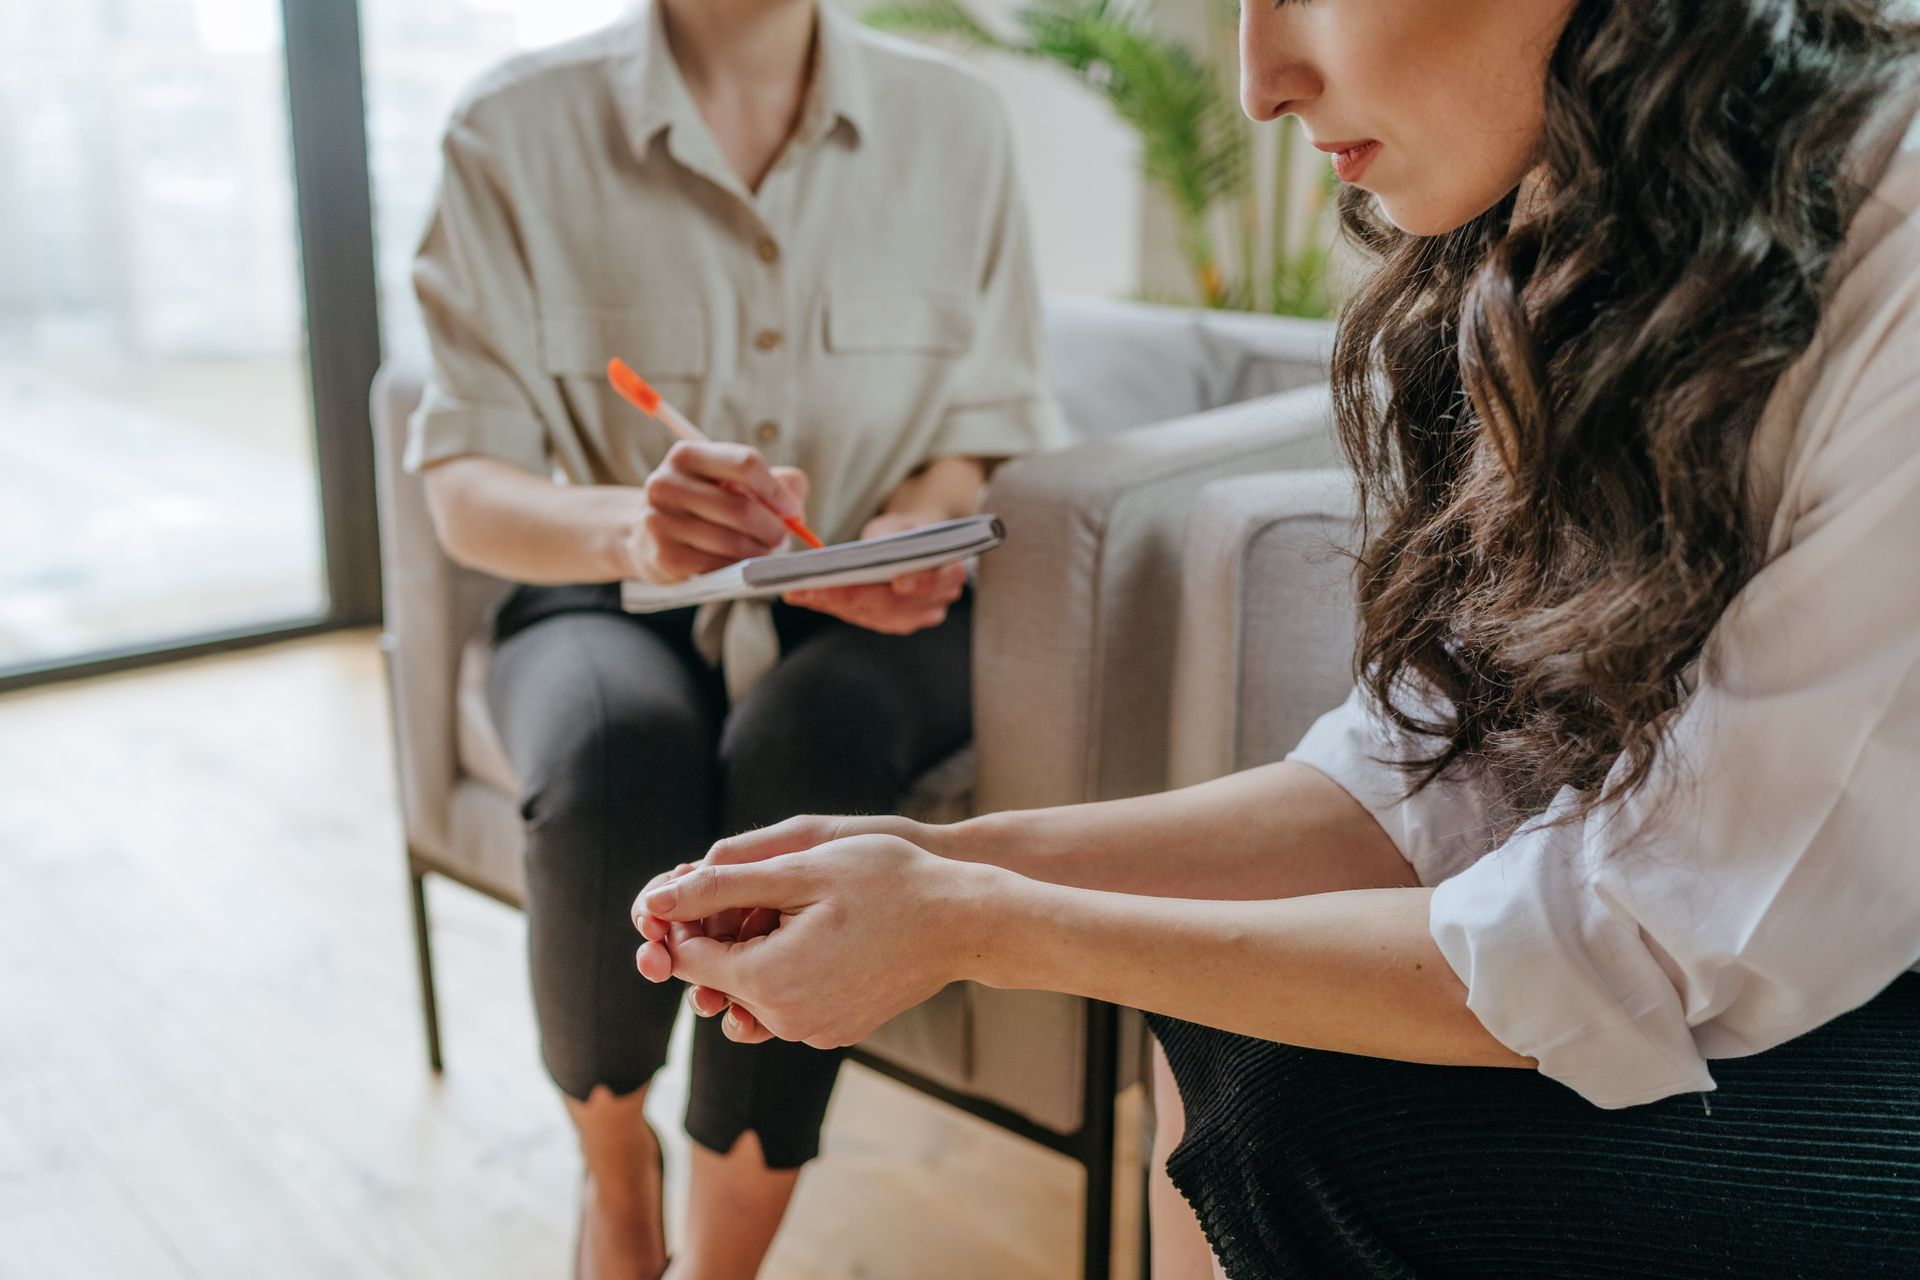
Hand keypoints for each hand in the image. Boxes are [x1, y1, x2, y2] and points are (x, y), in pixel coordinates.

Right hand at [626, 440, 807, 582]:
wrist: (646, 532)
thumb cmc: (705, 502)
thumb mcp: (734, 480)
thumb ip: (777, 483)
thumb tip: (795, 508)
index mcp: (687, 454)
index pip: (745, 464)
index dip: (776, 491)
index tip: (792, 511)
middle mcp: (667, 483)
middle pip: (741, 508)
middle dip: (772, 528)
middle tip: (781, 538)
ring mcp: (660, 520)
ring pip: (732, 542)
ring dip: (759, 552)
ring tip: (763, 550)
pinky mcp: (663, 555)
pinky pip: (717, 566)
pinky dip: (738, 568)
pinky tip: (740, 564)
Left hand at [632, 835, 992, 1047]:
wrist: (965, 923)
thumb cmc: (889, 882)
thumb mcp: (800, 870)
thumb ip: (720, 886)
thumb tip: (653, 902)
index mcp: (768, 980)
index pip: (686, 959)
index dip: (685, 917)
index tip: (710, 882)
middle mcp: (785, 1021)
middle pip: (718, 978)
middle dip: (723, 934)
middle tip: (765, 887)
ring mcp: (814, 1033)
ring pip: (752, 991)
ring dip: (757, 951)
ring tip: (798, 907)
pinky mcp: (837, 1032)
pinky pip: (788, 1003)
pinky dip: (789, 970)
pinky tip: (823, 933)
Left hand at [783, 511, 965, 634]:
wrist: (919, 546)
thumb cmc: (911, 531)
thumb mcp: (905, 522)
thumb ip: (892, 534)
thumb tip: (866, 550)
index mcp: (950, 572)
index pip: (936, 581)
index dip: (918, 582)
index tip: (897, 581)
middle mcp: (935, 602)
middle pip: (893, 603)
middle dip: (851, 595)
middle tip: (815, 586)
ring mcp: (913, 618)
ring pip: (872, 614)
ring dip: (834, 603)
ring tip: (800, 591)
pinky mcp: (891, 624)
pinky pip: (860, 617)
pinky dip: (832, 606)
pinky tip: (807, 597)